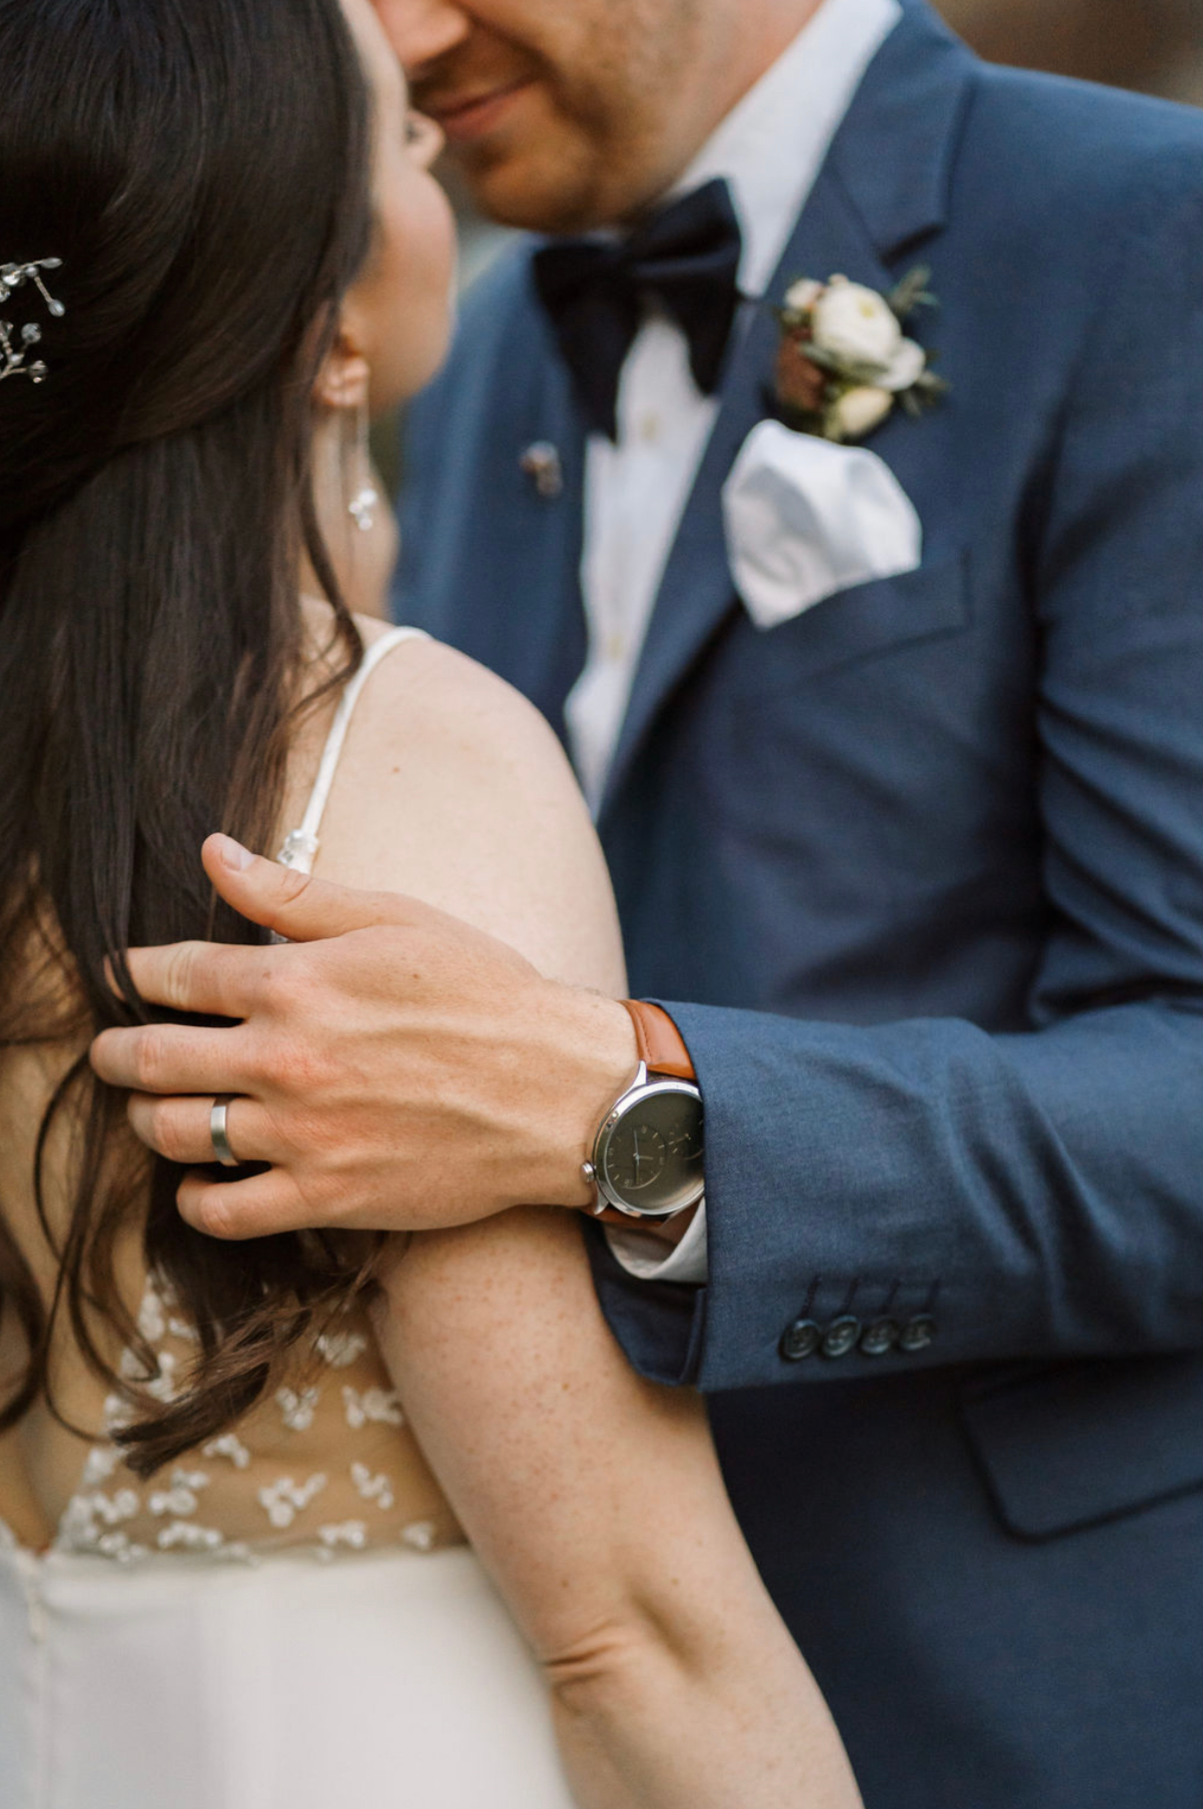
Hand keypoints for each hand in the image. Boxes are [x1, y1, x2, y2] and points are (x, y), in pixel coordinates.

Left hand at [90, 835, 637, 1240]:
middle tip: (114, 1051)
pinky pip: (222, 1210)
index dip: (137, 974)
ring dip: (149, 1119)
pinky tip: (204, 1181)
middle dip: (117, 1051)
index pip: (174, 974)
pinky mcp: (327, 1196)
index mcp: (297, 980)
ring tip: (157, 1110)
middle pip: (151, 1058)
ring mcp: (302, 1133)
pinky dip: (196, 1199)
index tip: (128, 978)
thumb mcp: (395, 919)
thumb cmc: (487, 994)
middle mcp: (285, 1057)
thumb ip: (292, 892)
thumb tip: (212, 851)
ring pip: (174, 1133)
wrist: (560, 1092)